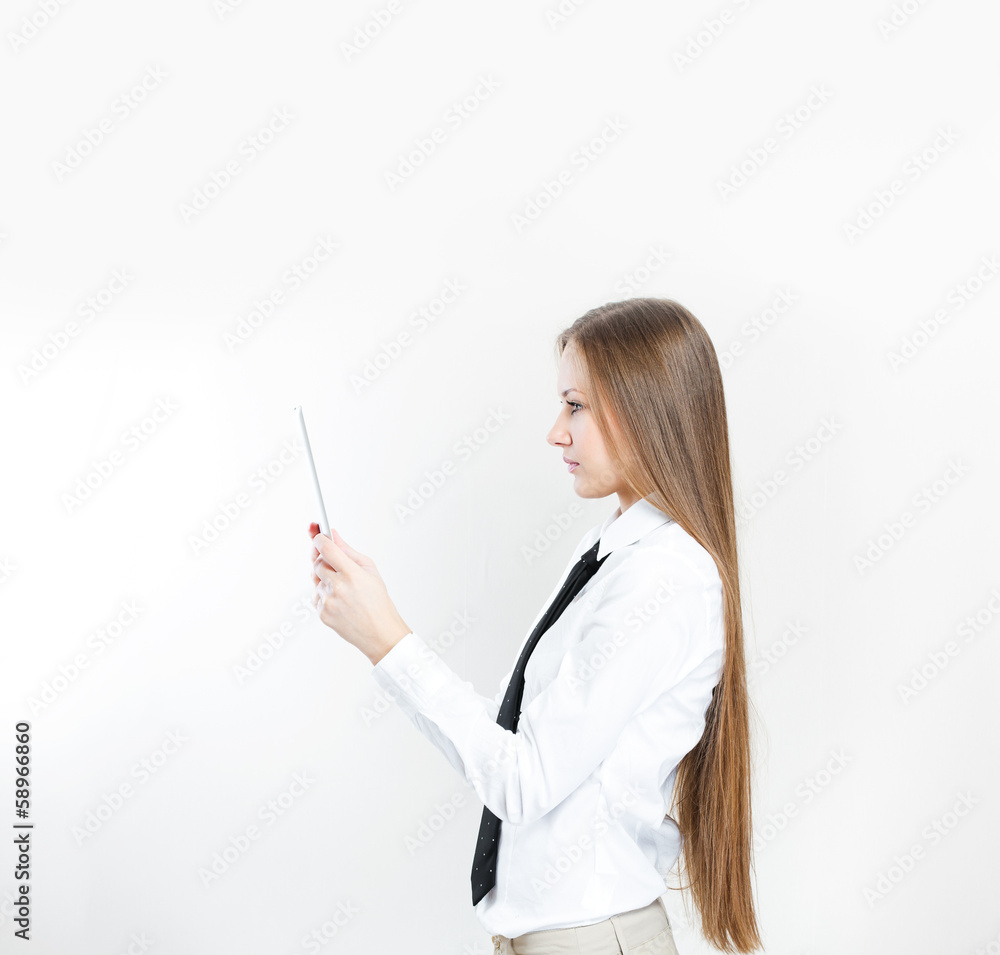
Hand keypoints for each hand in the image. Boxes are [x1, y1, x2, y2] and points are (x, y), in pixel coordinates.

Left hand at [309, 523, 411, 664]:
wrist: (379, 632)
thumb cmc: (378, 601)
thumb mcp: (370, 570)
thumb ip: (349, 551)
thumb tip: (334, 535)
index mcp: (352, 574)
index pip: (326, 548)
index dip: (319, 538)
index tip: (318, 534)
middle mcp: (337, 587)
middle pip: (317, 562)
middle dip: (323, 559)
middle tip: (332, 559)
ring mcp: (328, 602)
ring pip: (315, 579)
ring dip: (324, 577)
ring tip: (342, 584)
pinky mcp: (322, 613)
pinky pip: (315, 595)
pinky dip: (323, 593)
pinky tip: (339, 597)